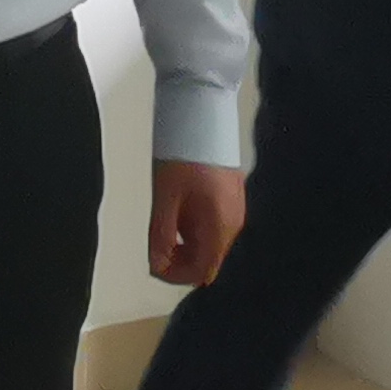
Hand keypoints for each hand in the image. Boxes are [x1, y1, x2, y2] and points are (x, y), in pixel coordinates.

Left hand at [148, 160, 245, 287]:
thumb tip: (156, 266)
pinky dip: (195, 230)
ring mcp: (235, 210)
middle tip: (156, 246)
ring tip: (165, 224)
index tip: (154, 264)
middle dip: (180, 261)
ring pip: (211, 244)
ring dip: (186, 245)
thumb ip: (161, 236)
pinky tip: (179, 212)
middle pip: (208, 260)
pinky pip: (214, 227)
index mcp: (220, 226)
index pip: (202, 272)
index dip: (175, 276)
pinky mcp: (232, 199)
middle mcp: (234, 223)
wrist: (201, 114)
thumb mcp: (164, 198)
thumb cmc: (182, 154)